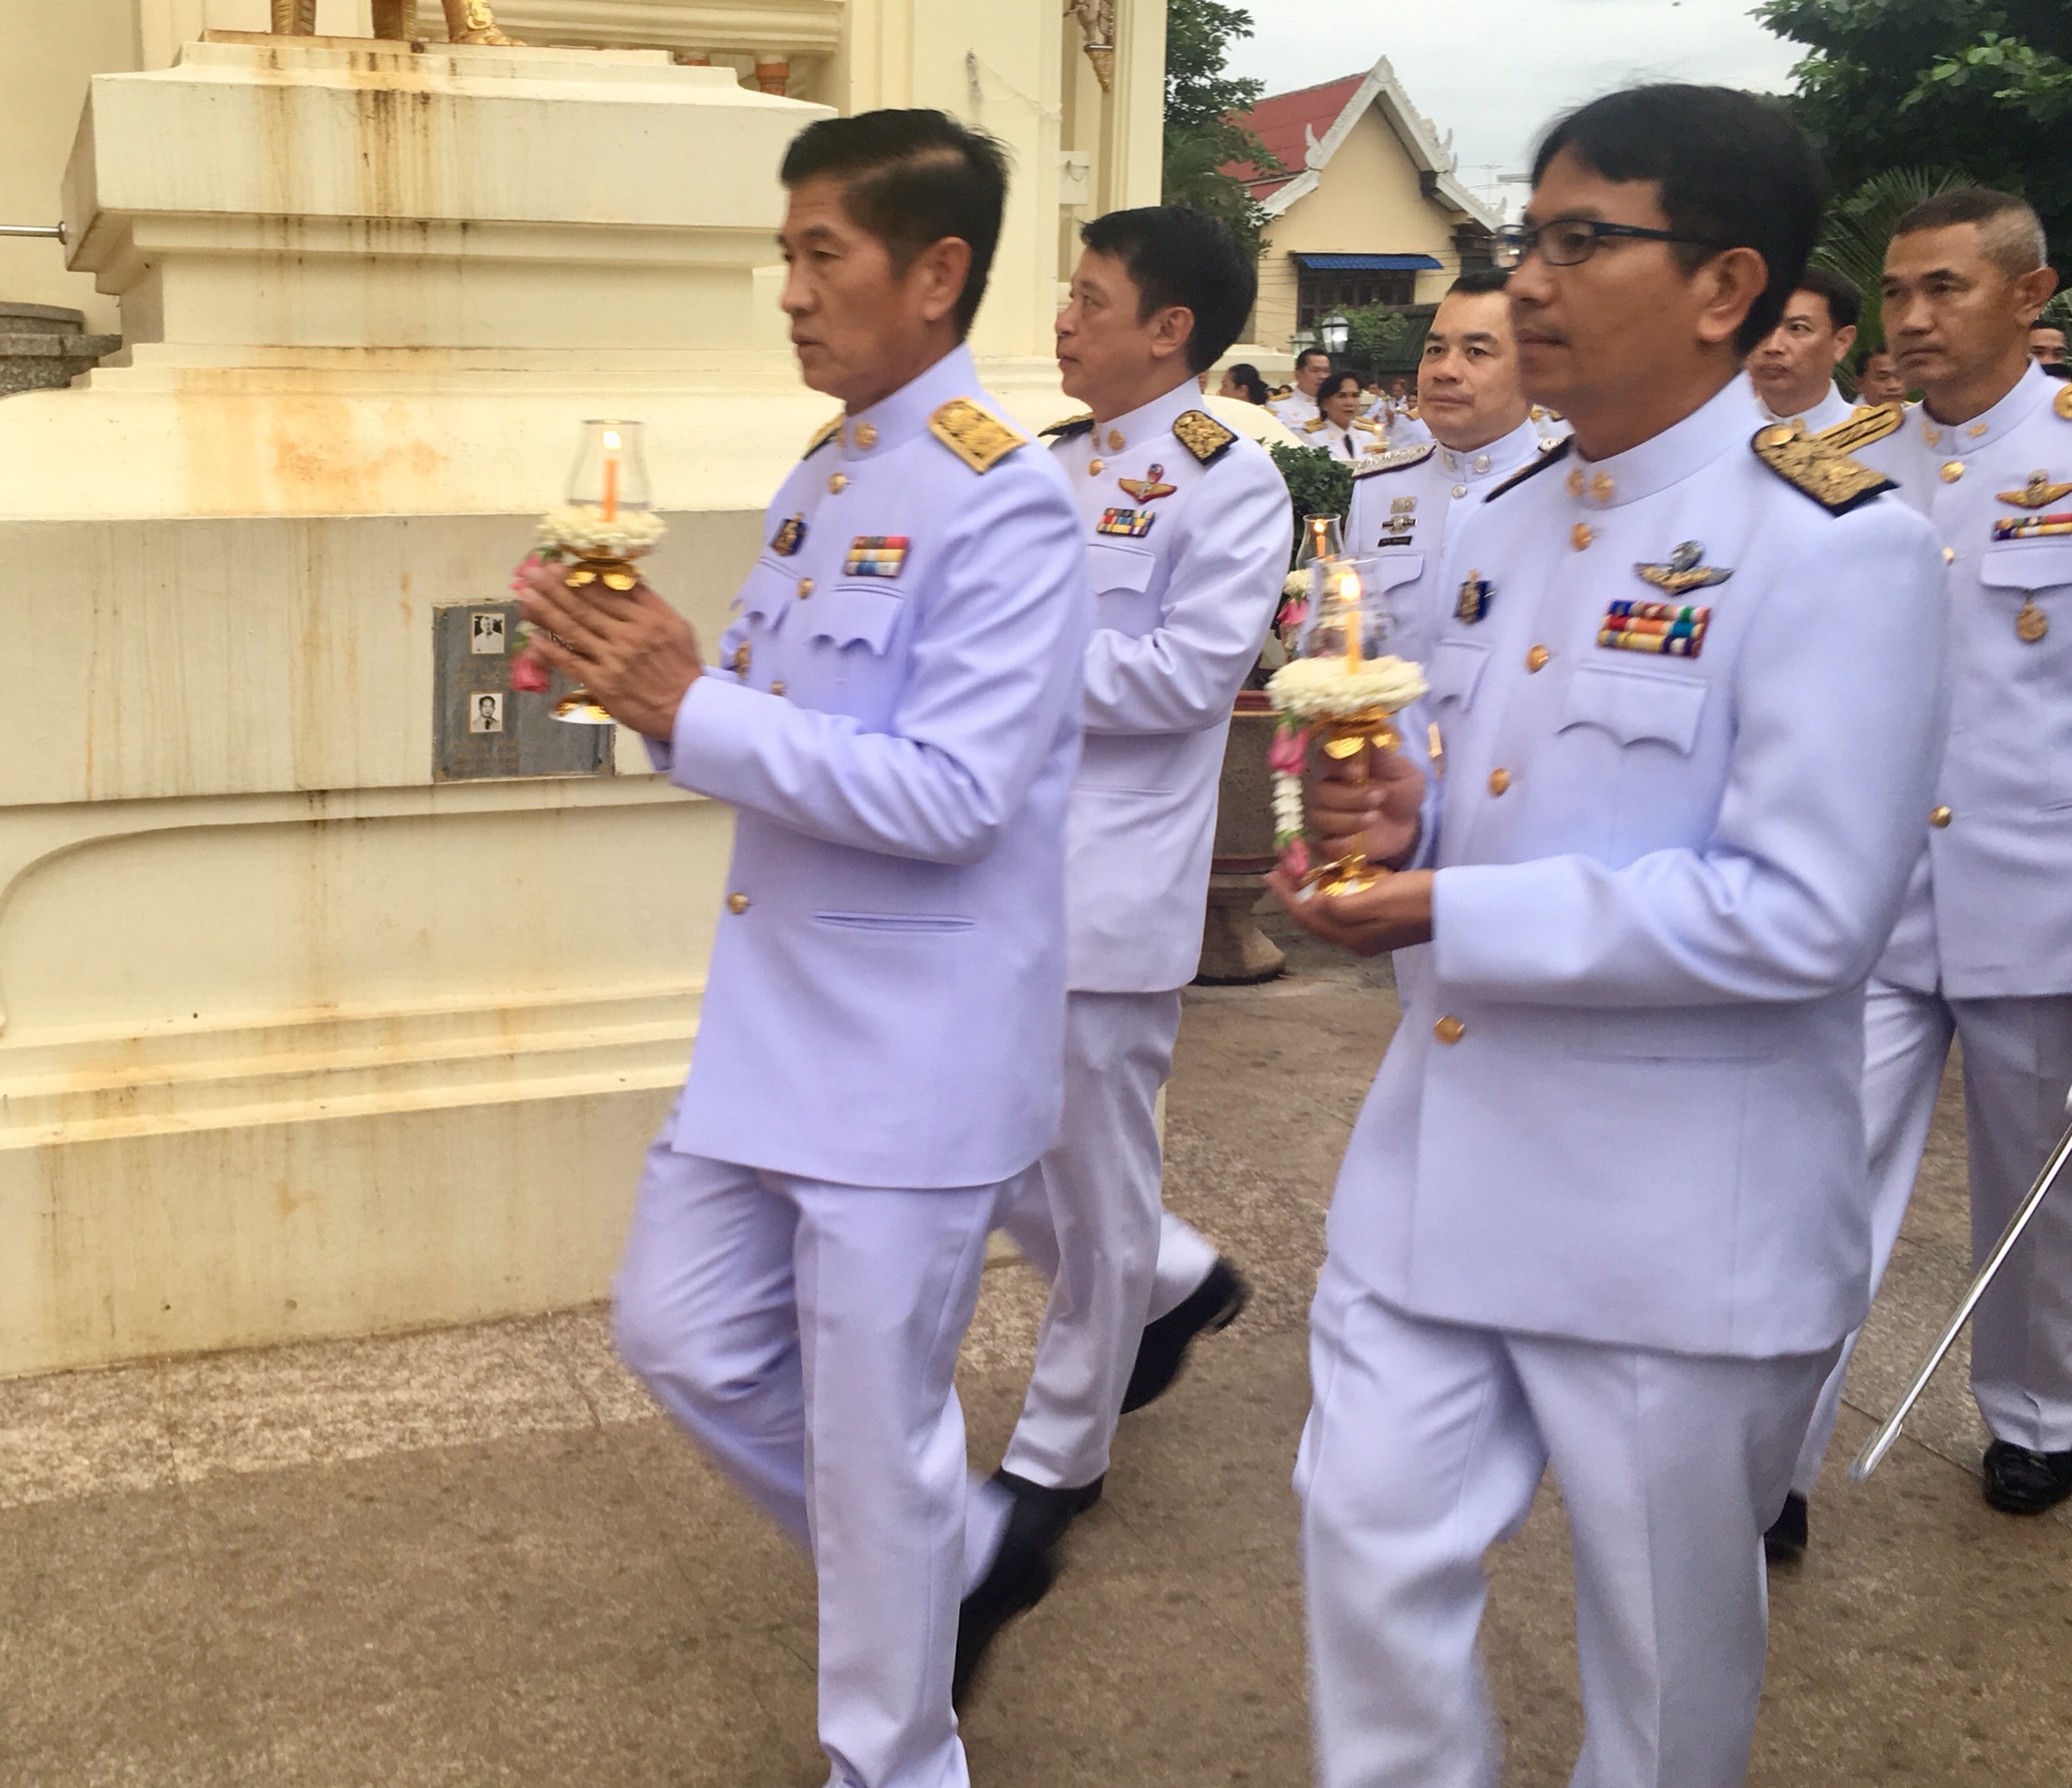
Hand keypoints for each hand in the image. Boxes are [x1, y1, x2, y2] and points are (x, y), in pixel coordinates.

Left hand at [515, 558, 702, 739]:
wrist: (688, 710)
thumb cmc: (682, 667)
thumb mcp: (676, 625)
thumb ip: (650, 602)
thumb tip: (623, 578)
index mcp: (646, 619)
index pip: (605, 593)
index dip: (578, 578)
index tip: (557, 567)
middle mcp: (627, 636)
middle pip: (584, 608)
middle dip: (554, 588)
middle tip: (531, 573)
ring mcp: (613, 660)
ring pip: (573, 631)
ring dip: (545, 612)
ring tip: (524, 596)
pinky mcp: (603, 683)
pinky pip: (572, 663)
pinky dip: (552, 651)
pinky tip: (534, 638)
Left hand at [1266, 866, 1434, 956]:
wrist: (1457, 908)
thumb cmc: (1418, 899)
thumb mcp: (1378, 899)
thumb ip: (1342, 907)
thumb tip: (1312, 905)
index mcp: (1352, 937)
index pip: (1308, 916)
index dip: (1287, 896)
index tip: (1270, 874)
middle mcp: (1356, 939)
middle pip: (1315, 918)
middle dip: (1295, 895)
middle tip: (1280, 871)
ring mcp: (1370, 932)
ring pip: (1329, 913)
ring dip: (1312, 894)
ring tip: (1300, 874)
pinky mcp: (1382, 921)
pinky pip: (1346, 908)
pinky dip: (1333, 893)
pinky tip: (1333, 878)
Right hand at [1306, 735, 1424, 869]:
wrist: (1409, 825)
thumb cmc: (1403, 791)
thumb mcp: (1402, 771)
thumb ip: (1384, 756)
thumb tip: (1370, 730)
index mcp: (1344, 766)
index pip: (1324, 758)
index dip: (1336, 765)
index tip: (1358, 771)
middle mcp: (1330, 789)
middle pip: (1320, 792)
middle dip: (1349, 797)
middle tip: (1379, 798)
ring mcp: (1327, 816)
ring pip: (1320, 818)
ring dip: (1347, 821)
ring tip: (1374, 819)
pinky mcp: (1330, 842)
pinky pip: (1320, 845)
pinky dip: (1336, 846)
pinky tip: (1354, 844)